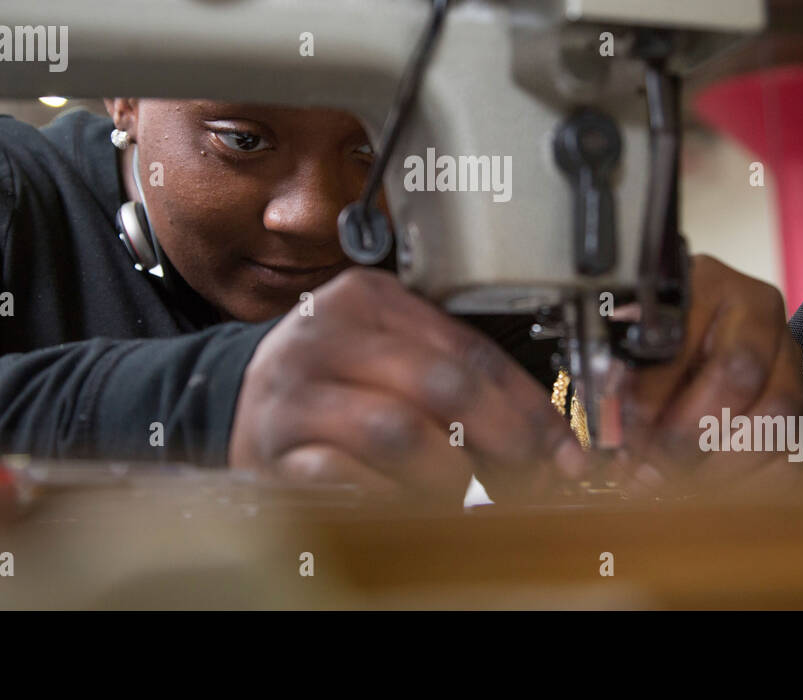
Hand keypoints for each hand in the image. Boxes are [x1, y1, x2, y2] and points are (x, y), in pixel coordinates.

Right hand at [228, 268, 588, 500]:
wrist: (240, 399)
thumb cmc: (334, 377)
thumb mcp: (389, 349)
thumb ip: (456, 373)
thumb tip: (544, 435)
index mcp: (368, 298)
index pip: (468, 348)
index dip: (527, 403)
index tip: (563, 449)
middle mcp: (328, 335)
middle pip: (439, 383)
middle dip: (501, 435)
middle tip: (530, 473)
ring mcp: (297, 392)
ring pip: (397, 431)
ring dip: (447, 472)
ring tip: (462, 490)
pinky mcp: (276, 449)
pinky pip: (348, 478)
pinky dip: (390, 496)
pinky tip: (407, 503)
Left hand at [619, 255, 802, 487]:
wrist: (696, 325)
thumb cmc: (645, 331)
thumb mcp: (620, 336)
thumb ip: (607, 373)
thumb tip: (602, 428)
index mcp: (704, 282)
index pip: (684, 341)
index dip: (649, 397)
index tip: (621, 436)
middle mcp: (754, 310)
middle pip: (739, 374)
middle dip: (689, 433)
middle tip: (650, 469)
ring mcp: (786, 352)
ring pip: (776, 415)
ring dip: (723, 463)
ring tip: (678, 486)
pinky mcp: (802, 395)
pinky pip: (793, 444)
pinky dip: (754, 479)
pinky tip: (714, 491)